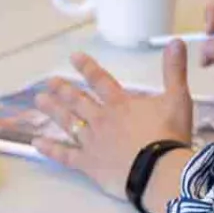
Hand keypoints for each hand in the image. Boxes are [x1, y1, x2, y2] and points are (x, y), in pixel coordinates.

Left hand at [34, 45, 194, 204]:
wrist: (158, 170)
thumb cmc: (169, 135)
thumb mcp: (177, 98)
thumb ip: (174, 70)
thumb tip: (177, 42)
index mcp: (121, 104)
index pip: (100, 80)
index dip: (87, 67)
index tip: (73, 57)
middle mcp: (102, 119)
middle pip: (78, 101)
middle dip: (63, 89)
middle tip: (49, 82)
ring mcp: (92, 141)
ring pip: (68, 122)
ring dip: (53, 110)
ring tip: (40, 101)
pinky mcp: (88, 164)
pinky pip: (65, 155)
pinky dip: (50, 149)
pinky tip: (36, 143)